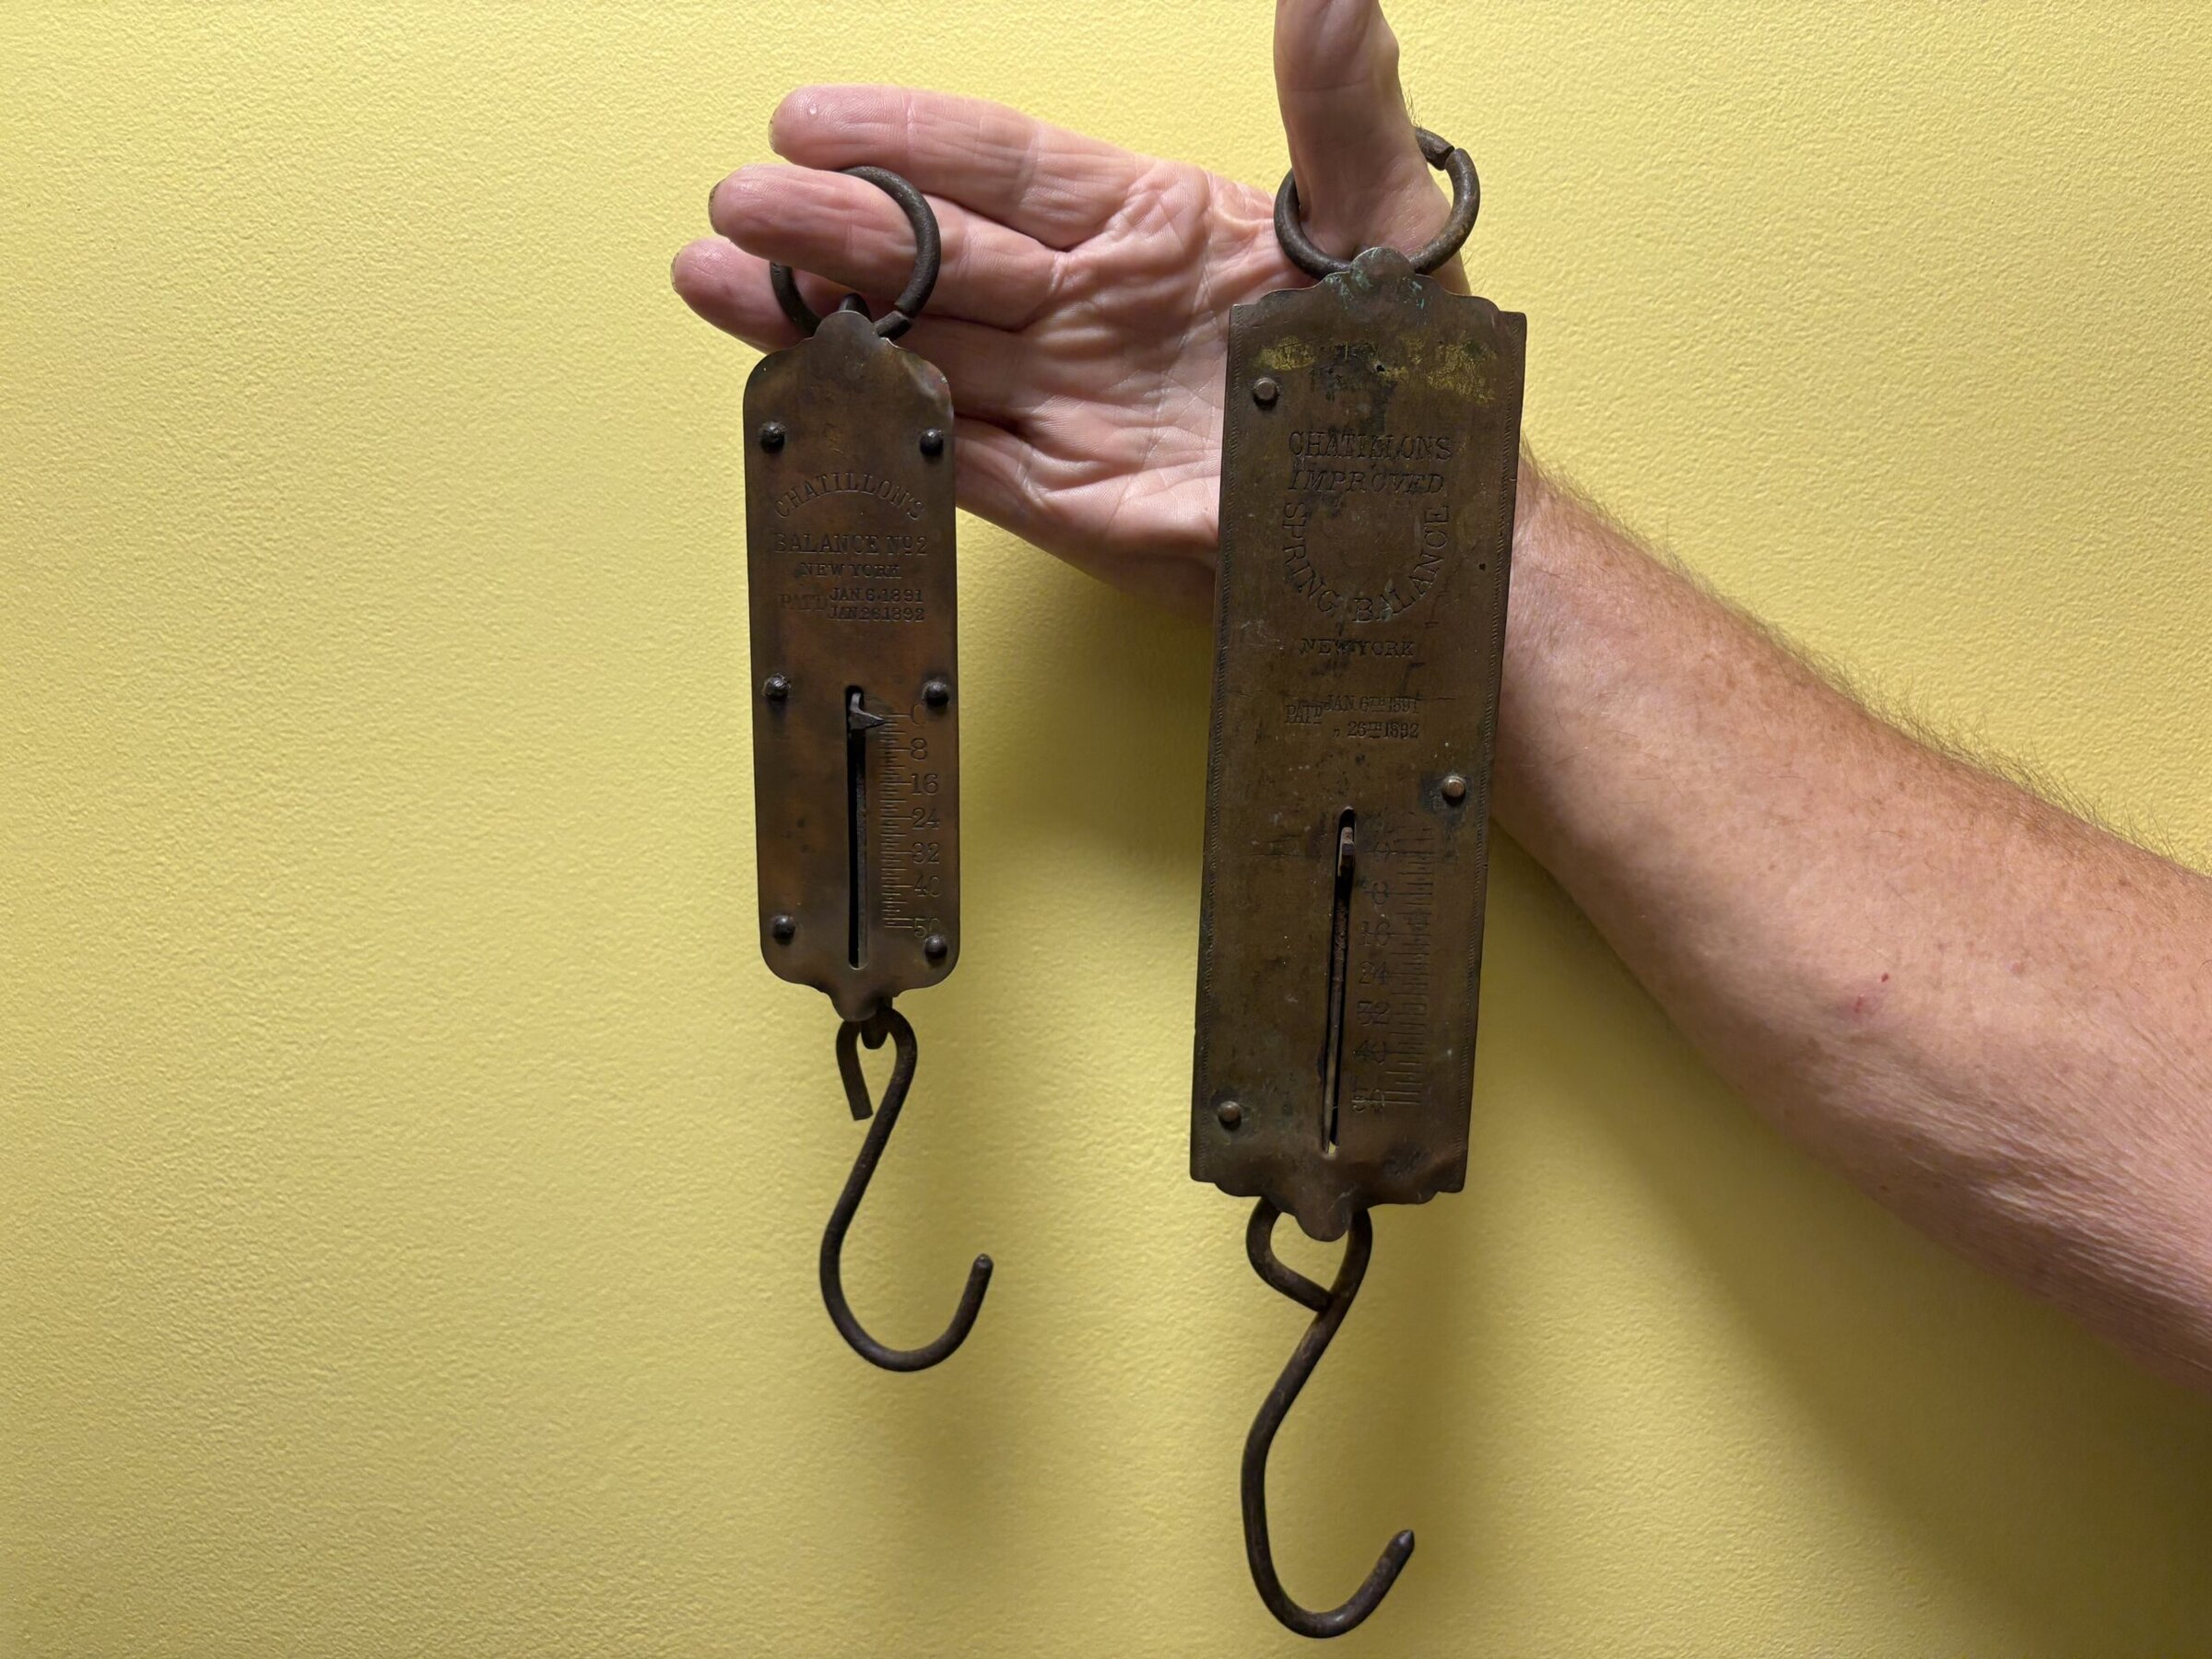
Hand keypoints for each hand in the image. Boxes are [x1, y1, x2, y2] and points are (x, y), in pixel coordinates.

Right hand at [673, 0, 1462, 618]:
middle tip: (740, 199)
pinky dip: (877, 429)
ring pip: (921, 350)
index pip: (1008, 167)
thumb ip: (1338, 109)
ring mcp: (1070, 405)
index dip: (911, 139)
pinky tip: (796, 388)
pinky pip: (952, 458)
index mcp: (1150, 228)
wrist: (1420, 525)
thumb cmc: (1408, 367)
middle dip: (836, 225)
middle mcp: (1090, 310)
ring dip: (818, 317)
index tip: (815, 115)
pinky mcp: (1065, 500)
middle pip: (941, 255)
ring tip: (718, 277)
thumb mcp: (1384, 222)